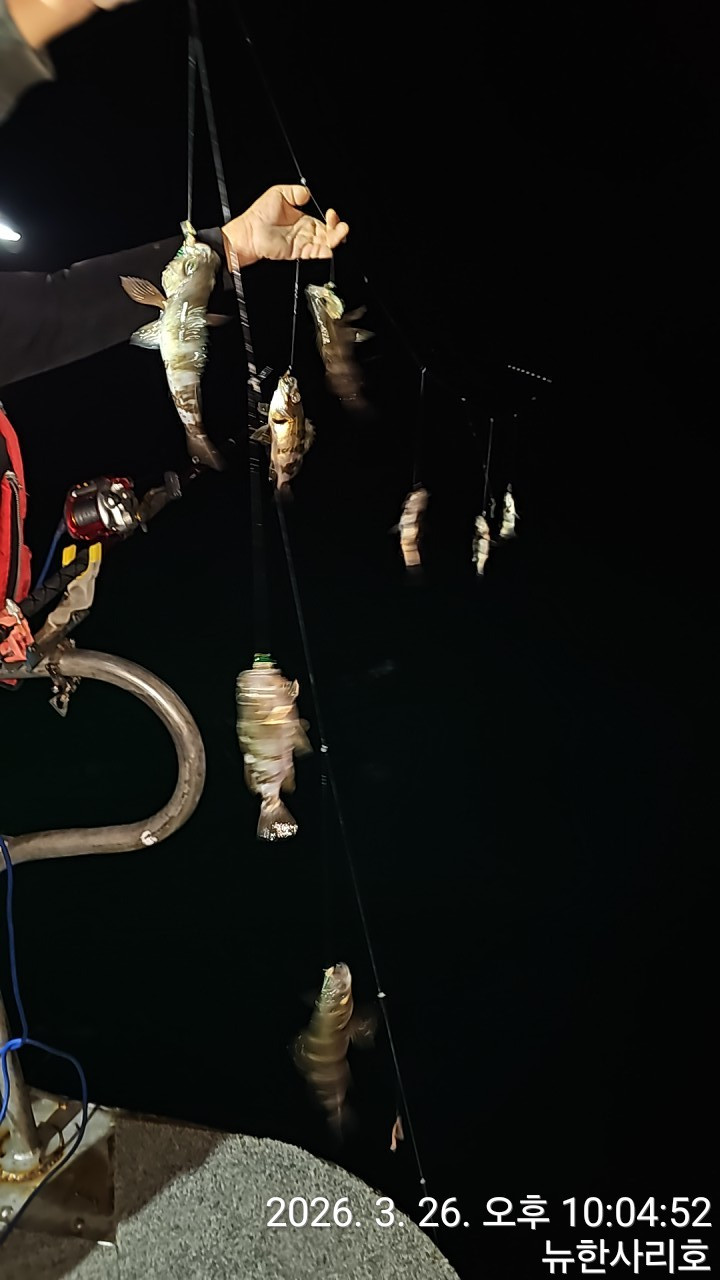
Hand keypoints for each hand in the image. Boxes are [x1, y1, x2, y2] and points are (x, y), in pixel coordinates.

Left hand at [221, 185, 348, 270]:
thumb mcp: (278, 193)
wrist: (249, 231)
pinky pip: (313, 254)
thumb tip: (307, 193)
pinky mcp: (296, 253)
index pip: (324, 222)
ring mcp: (301, 244)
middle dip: (337, 231)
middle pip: (327, 234)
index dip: (331, 219)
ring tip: (339, 235)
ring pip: (323, 245)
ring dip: (334, 241)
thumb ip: (295, 192)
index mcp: (303, 219)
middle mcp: (304, 233)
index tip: (332, 214)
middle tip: (342, 227)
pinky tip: (328, 249)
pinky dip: (322, 252)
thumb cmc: (259, 215)